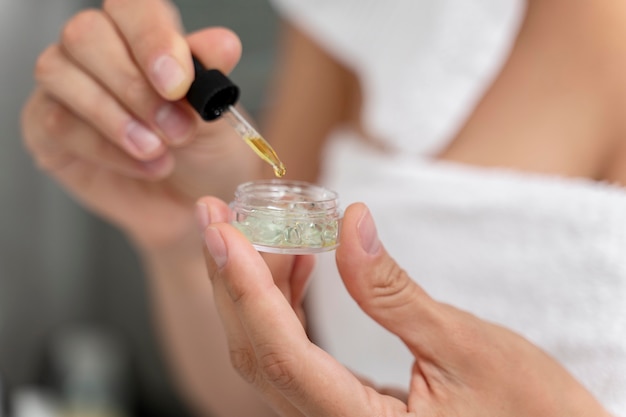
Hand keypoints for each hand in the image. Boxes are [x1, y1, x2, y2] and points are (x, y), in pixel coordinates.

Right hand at [21, 0, 259, 251]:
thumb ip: (212, 79)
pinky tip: (144, 166)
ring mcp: (66, 88)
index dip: (152, 38)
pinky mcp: (47, 129)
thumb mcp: (220, 119)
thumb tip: (222, 44)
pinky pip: (58, 124)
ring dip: (115, 116)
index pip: (132, 7)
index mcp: (143, 37)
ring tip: (160, 151)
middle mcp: (98, 52)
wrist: (192, 207)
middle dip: (134, 86)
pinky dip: (105, 148)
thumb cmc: (205, 156)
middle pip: (86, 34)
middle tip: (178, 130)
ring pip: (60, 73)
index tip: (178, 82)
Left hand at [200, 201, 610, 416]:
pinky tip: (298, 266)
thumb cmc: (527, 410)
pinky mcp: (344, 404)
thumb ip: (393, 290)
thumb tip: (350, 223)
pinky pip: (294, 354)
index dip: (245, 289)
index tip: (222, 234)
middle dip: (230, 281)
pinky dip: (285, 306)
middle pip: (258, 353)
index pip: (281, 353)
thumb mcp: (463, 345)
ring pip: (270, 354)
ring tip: (256, 230)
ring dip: (254, 290)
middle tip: (215, 218)